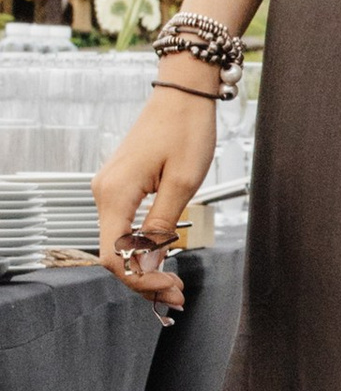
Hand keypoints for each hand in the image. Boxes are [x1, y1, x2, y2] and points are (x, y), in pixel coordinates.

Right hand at [92, 82, 218, 311]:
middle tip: (177, 297)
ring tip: (174, 285)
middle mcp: (104, 193)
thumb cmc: (186, 129)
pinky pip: (123, 227)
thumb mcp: (182, 183)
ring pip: (118, 243)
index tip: (170, 288)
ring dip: (144, 267)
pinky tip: (162, 260)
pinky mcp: (120, 188)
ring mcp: (109, 190)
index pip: (116, 256)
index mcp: (115, 194)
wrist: (182, 94)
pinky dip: (141, 248)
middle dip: (144, 280)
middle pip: (114, 254)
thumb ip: (162, 226)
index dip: (141, 280)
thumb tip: (150, 263)